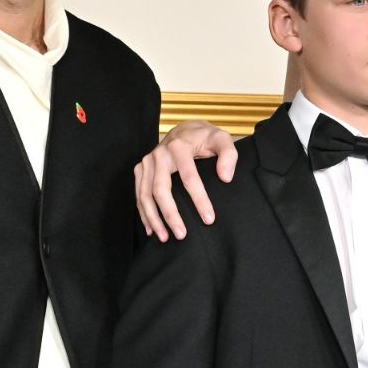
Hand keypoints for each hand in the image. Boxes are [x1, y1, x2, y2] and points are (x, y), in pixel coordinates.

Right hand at [134, 121, 237, 240]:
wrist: (185, 130)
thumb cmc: (206, 137)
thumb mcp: (222, 139)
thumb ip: (229, 155)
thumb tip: (225, 177)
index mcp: (179, 147)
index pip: (189, 177)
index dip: (199, 200)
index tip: (209, 219)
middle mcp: (159, 154)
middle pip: (161, 189)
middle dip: (170, 214)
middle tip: (182, 235)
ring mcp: (147, 162)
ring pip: (145, 195)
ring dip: (154, 218)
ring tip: (165, 238)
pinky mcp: (140, 169)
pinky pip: (138, 194)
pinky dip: (143, 213)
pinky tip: (151, 229)